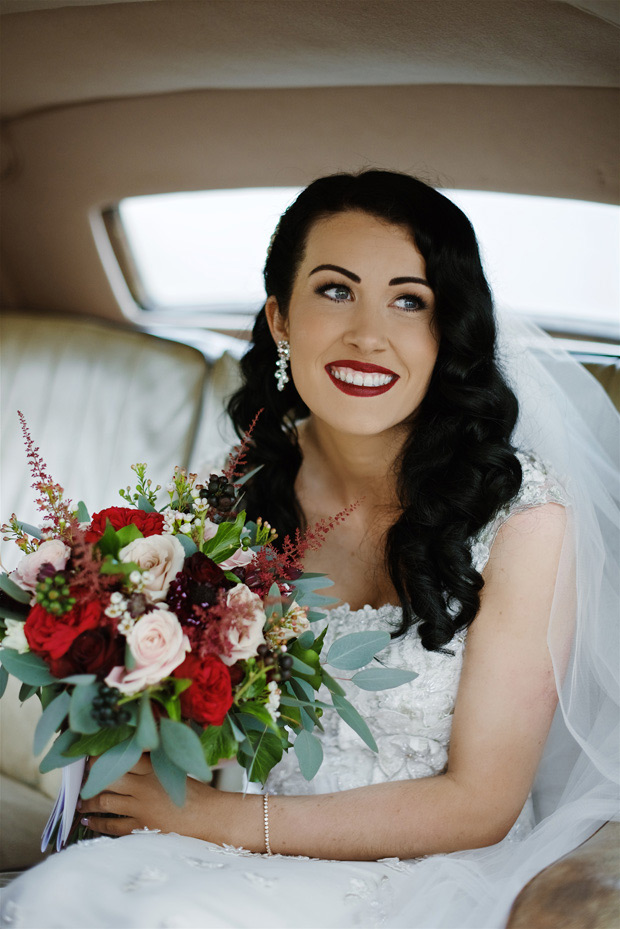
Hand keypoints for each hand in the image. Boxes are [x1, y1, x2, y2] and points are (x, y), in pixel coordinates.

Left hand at [78, 753, 221, 840]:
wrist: (210, 818)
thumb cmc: (197, 794)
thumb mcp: (176, 771)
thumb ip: (154, 764)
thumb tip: (133, 756)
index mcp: (154, 767)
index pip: (123, 757)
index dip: (104, 757)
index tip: (92, 758)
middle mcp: (144, 785)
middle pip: (108, 777)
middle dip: (92, 778)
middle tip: (83, 778)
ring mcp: (141, 807)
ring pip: (105, 801)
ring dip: (89, 801)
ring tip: (82, 802)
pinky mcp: (141, 827)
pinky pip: (112, 825)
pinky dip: (97, 823)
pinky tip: (89, 821)